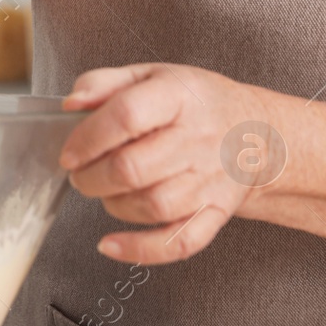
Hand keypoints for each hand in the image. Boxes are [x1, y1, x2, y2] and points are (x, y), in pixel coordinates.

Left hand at [59, 63, 279, 264]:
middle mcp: (198, 140)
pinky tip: (110, 244)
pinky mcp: (216, 213)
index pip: (127, 116)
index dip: (88, 138)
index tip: (68, 153)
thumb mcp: (151, 75)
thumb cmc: (194, 103)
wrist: (257, 134)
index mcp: (178, 97)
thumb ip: (104, 83)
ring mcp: (210, 181)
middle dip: (91, 178)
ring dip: (112, 205)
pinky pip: (179, 242)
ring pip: (152, 206)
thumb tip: (70, 104)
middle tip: (79, 175)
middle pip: (133, 168)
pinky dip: (140, 250)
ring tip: (103, 192)